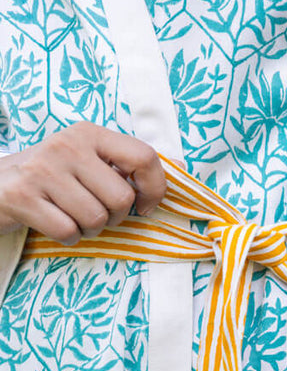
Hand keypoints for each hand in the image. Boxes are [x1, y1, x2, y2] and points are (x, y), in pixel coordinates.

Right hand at [0, 122, 166, 245]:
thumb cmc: (53, 179)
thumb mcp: (89, 161)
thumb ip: (129, 166)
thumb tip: (179, 171)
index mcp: (90, 133)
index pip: (145, 157)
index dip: (155, 189)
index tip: (145, 206)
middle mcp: (68, 145)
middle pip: (122, 199)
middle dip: (114, 217)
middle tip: (93, 210)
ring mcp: (44, 170)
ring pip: (97, 219)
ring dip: (89, 228)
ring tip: (70, 214)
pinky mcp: (23, 196)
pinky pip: (69, 232)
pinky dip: (67, 237)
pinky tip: (52, 221)